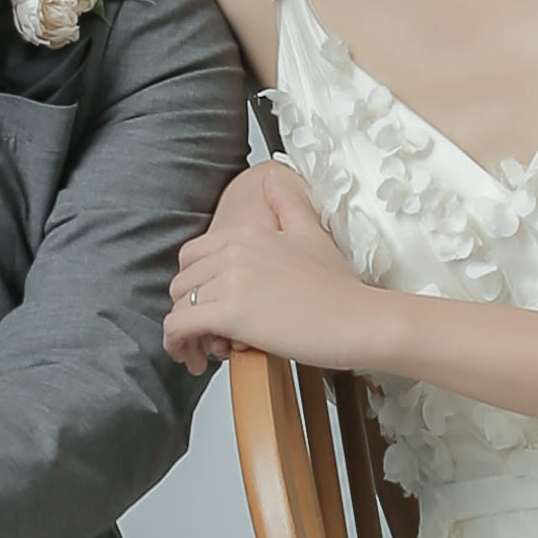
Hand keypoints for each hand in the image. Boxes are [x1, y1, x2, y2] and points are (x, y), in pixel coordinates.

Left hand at [164, 159, 377, 375]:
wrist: (359, 319)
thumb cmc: (341, 288)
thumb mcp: (313, 233)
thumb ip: (288, 204)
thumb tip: (271, 178)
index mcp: (246, 233)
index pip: (193, 255)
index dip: (195, 284)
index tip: (207, 305)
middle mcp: (233, 251)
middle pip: (182, 281)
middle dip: (188, 309)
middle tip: (206, 334)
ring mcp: (230, 280)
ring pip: (177, 306)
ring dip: (183, 333)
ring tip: (202, 353)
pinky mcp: (230, 313)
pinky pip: (179, 327)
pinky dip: (179, 345)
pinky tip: (196, 360)